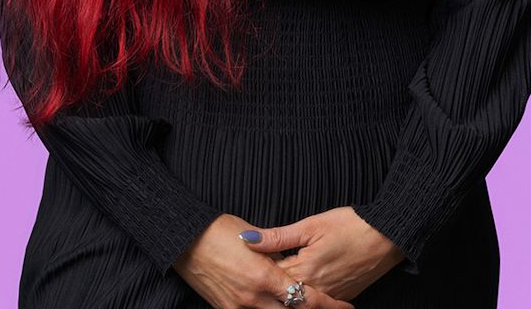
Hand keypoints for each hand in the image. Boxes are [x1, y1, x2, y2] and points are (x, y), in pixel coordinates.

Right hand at [171, 213, 356, 308]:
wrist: (184, 240)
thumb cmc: (218, 230)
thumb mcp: (253, 236)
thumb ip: (275, 253)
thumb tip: (290, 262)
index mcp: (264, 276)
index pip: (305, 298)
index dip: (328, 305)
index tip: (346, 307)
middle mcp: (253, 298)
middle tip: (330, 305)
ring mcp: (238, 308)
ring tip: (302, 302)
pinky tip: (273, 304)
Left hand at [238, 207, 406, 301]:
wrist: (387, 235)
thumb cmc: (350, 224)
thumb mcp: (311, 225)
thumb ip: (277, 236)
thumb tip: (248, 239)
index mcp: (305, 270)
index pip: (271, 279)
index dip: (257, 271)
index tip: (244, 263)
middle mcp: (316, 289)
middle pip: (284, 296)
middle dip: (269, 288)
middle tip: (256, 277)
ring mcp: (330, 296)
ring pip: (299, 303)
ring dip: (287, 293)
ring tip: (277, 281)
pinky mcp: (341, 297)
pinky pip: (317, 302)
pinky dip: (305, 295)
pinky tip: (300, 285)